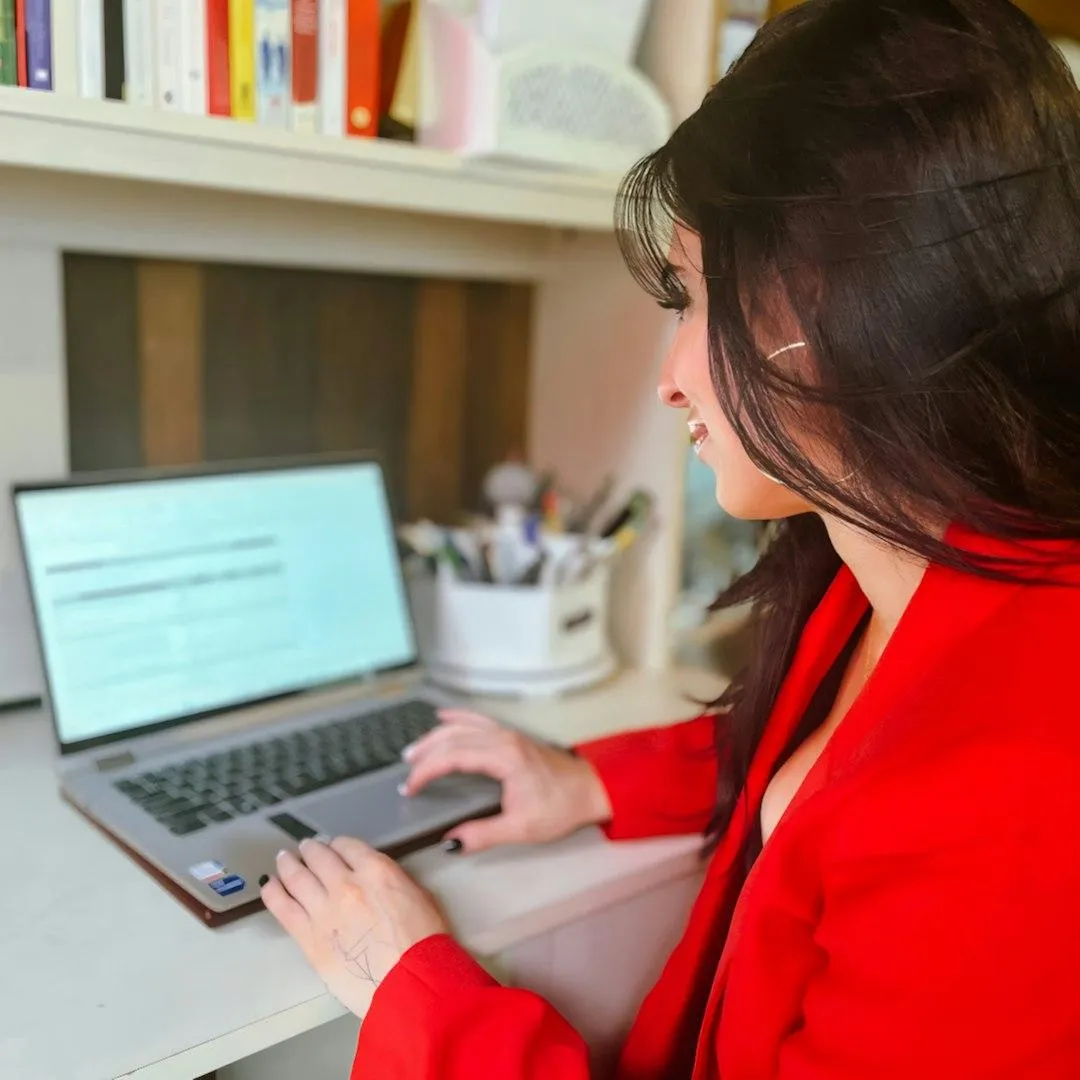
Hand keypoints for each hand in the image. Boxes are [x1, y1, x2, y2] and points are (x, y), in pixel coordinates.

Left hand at [261, 837, 447, 1017]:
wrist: (408, 983)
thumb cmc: (422, 943)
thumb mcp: (417, 896)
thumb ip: (391, 881)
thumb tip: (375, 881)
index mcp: (376, 871)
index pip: (347, 846)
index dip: (338, 845)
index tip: (334, 848)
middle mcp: (345, 883)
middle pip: (319, 857)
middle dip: (310, 850)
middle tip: (305, 848)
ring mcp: (323, 910)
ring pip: (296, 877)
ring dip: (288, 865)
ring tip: (283, 860)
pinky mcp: (308, 938)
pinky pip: (283, 908)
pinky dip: (273, 893)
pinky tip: (269, 886)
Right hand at [401, 709, 612, 852]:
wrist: (590, 790)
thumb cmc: (560, 808)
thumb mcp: (521, 828)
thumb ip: (482, 834)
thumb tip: (450, 841)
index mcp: (504, 757)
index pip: (453, 757)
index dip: (427, 771)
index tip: (411, 788)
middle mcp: (503, 738)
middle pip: (453, 738)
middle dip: (426, 754)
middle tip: (406, 772)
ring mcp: (508, 733)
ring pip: (463, 725)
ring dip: (436, 735)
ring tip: (414, 750)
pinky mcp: (512, 736)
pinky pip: (479, 719)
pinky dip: (458, 717)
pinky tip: (444, 716)